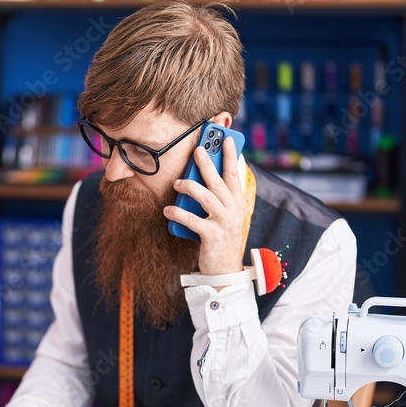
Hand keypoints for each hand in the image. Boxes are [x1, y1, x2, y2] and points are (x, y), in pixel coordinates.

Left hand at [164, 137, 245, 275]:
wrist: (225, 269)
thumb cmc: (220, 237)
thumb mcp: (224, 215)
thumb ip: (217, 197)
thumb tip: (199, 176)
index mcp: (238, 202)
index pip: (234, 174)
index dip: (231, 155)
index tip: (228, 138)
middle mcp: (234, 210)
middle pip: (219, 181)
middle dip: (208, 163)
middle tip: (197, 149)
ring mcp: (224, 222)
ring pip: (206, 197)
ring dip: (189, 186)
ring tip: (176, 184)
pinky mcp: (212, 236)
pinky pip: (192, 219)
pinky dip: (177, 213)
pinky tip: (168, 210)